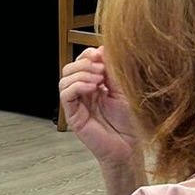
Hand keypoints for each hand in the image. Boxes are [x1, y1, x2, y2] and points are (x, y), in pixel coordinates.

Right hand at [58, 48, 139, 169]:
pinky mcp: (73, 115)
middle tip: (100, 68)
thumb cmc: (128, 122)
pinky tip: (92, 87)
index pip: (81, 62)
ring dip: (81, 73)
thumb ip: (111, 70)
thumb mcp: (121, 89)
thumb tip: (102, 48)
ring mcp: (77, 104)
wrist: (129, 147)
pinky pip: (66, 94)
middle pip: (70, 68)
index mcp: (93, 84)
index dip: (88, 54)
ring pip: (65, 79)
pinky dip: (77, 85)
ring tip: (98, 79)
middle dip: (84, 62)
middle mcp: (82, 93)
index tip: (101, 53)